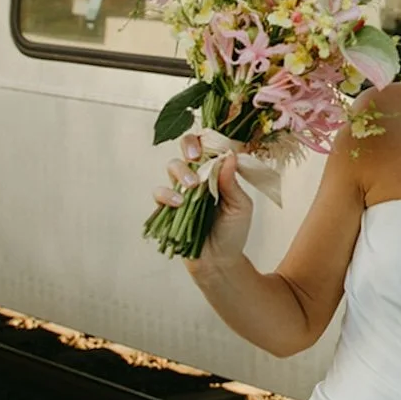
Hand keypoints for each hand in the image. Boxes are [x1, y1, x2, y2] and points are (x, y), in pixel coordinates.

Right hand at [154, 135, 254, 270]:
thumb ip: (232, 182)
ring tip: (192, 188)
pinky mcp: (168, 207)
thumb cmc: (233, 232)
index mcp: (217, 172)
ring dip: (181, 172)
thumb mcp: (240, 206)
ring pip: (173, 167)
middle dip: (189, 146)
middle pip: (187, 148)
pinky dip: (167, 194)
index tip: (210, 142)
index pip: (210, 146)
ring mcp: (182, 190)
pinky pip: (159, 192)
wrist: (220, 261)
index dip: (207, 138)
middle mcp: (198, 176)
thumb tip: (229, 155)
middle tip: (195, 156)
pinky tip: (178, 203)